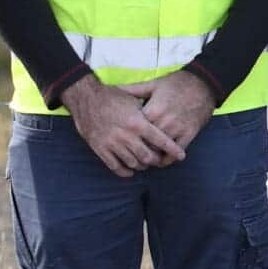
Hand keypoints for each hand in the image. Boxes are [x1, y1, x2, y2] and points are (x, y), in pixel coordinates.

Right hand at [63, 75, 187, 176]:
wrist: (86, 98)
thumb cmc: (111, 96)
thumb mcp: (133, 101)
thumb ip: (146, 114)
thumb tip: (161, 122)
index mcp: (137, 122)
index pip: (160, 140)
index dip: (173, 150)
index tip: (181, 156)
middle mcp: (126, 135)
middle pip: (148, 156)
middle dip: (156, 160)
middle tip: (158, 160)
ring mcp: (112, 143)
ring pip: (133, 163)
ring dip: (141, 166)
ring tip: (144, 163)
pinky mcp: (100, 149)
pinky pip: (115, 166)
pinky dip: (125, 171)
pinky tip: (130, 170)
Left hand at [122, 70, 216, 153]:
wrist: (203, 84)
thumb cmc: (177, 83)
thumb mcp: (153, 84)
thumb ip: (132, 89)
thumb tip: (113, 88)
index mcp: (153, 110)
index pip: (135, 131)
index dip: (128, 136)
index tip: (122, 140)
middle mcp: (164, 122)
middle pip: (145, 143)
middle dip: (138, 149)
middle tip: (131, 153)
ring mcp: (178, 129)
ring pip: (159, 150)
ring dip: (151, 156)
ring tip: (143, 159)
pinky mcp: (189, 134)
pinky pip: (175, 153)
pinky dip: (167, 159)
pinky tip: (161, 160)